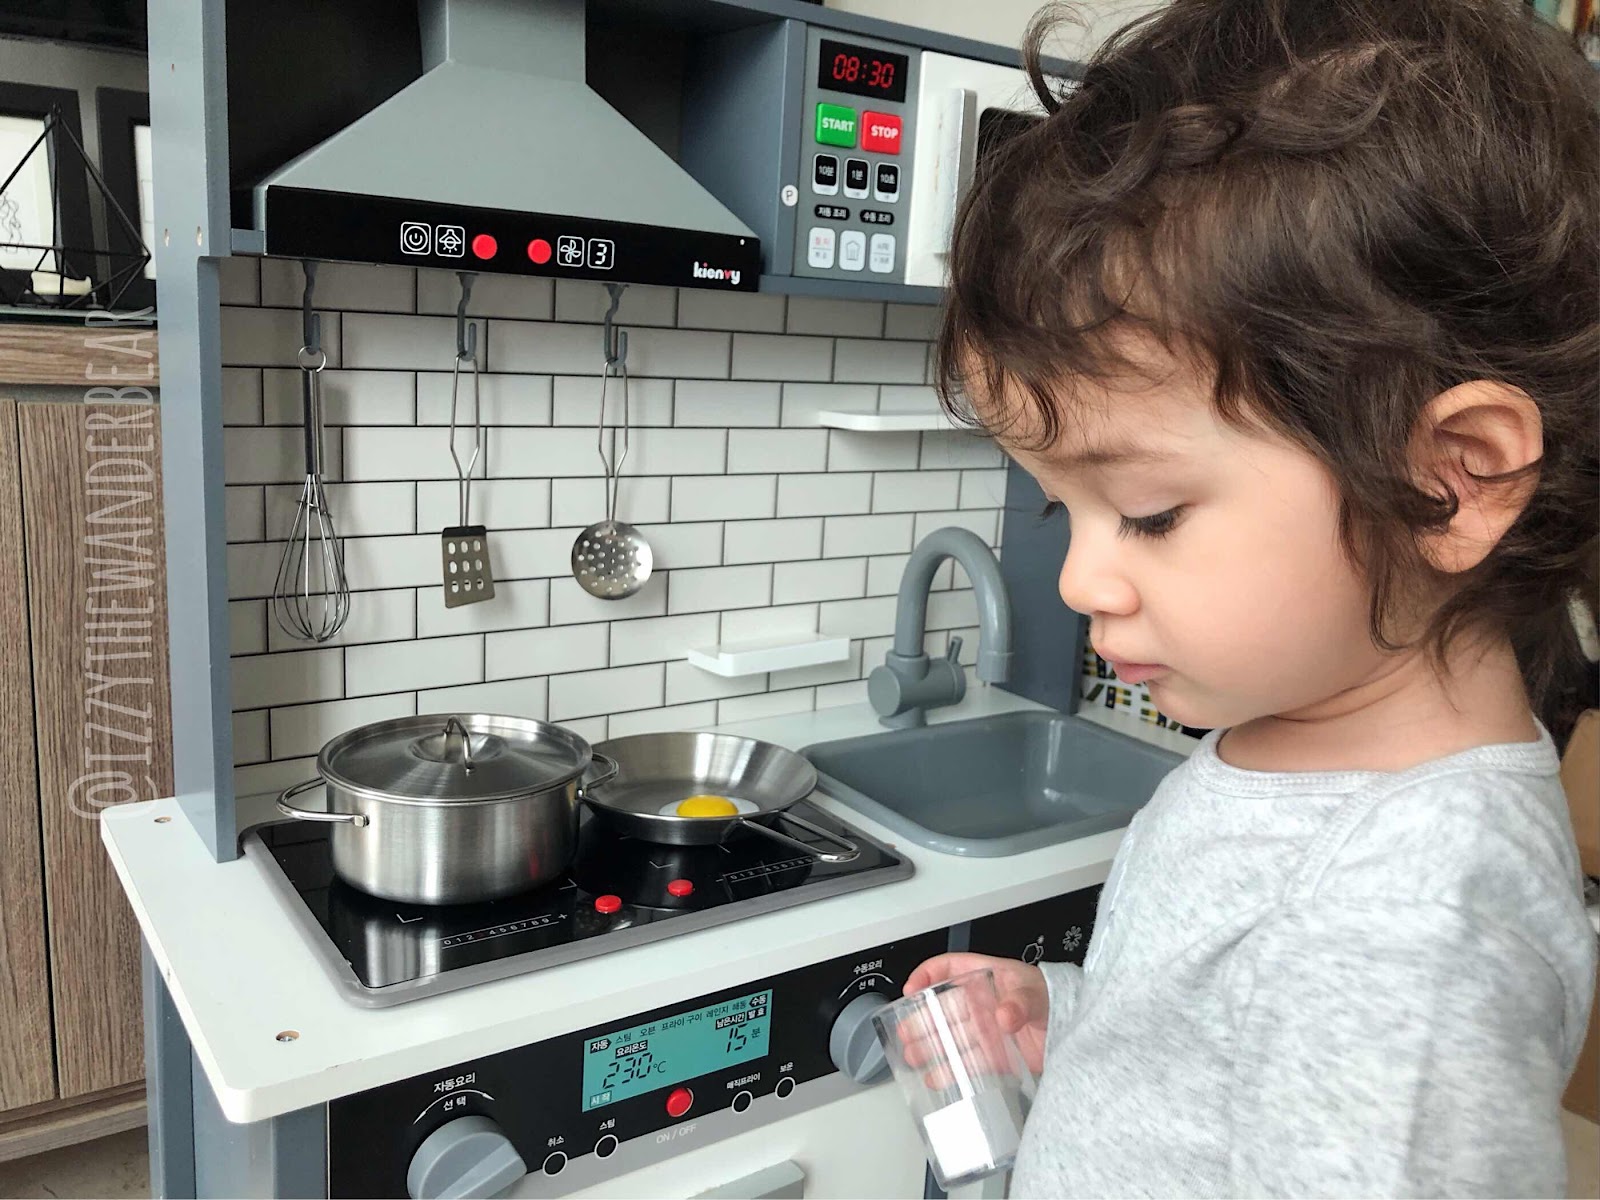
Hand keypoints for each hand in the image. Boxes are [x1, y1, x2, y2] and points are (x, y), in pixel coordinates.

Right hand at [903, 953, 1049, 1076]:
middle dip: (920, 1019)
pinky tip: (935, 1077)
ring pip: (950, 1037)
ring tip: (913, 1056)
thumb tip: (1004, 1015)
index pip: (947, 968)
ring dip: (930, 1046)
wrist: (1076, 1029)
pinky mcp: (994, 1055)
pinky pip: (966, 1062)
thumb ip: (1020, 1001)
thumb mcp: (1035, 991)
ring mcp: (985, 1029)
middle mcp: (980, 1002)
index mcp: (985, 976)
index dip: (926, 975)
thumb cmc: (1054, 997)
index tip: (911, 989)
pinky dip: (950, 1070)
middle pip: (941, 1008)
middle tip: (905, 1031)